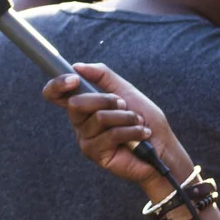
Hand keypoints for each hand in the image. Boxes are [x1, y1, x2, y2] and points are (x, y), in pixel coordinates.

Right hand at [42, 63, 186, 194]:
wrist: (162, 146)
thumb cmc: (145, 120)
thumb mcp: (125, 91)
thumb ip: (102, 76)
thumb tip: (77, 66)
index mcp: (84, 106)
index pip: (56, 95)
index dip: (57, 85)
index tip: (74, 78)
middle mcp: (80, 122)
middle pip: (75, 103)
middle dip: (106, 99)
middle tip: (124, 105)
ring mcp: (85, 139)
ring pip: (99, 118)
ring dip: (126, 117)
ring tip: (138, 123)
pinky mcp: (95, 153)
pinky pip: (110, 134)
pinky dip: (132, 131)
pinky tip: (141, 135)